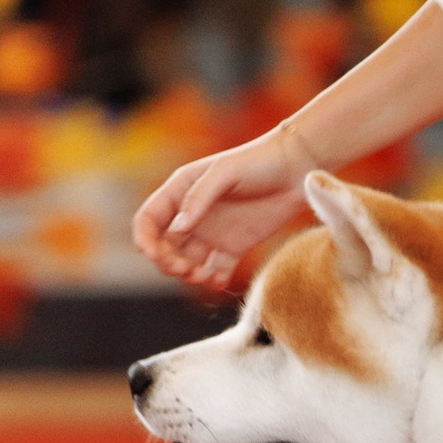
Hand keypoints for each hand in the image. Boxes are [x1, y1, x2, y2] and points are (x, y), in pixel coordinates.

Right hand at [133, 129, 314, 295]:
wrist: (298, 169)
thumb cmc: (259, 161)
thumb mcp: (225, 172)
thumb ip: (199, 198)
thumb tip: (177, 229)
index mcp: (180, 192)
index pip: (148, 220)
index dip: (145, 239)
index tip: (154, 254)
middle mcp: (192, 215)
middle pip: (164, 247)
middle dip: (167, 263)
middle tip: (186, 268)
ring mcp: (212, 233)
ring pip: (186, 262)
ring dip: (187, 275)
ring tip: (202, 276)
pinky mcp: (235, 247)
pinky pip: (216, 271)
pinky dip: (212, 281)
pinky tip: (218, 280)